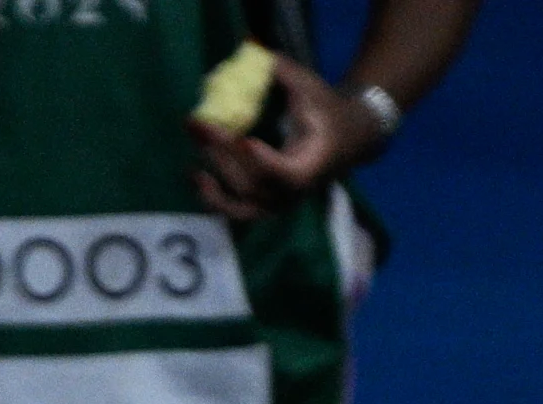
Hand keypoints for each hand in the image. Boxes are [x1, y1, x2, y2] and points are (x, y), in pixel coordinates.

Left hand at [192, 55, 388, 222]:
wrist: (346, 138)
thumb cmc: (327, 111)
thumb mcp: (312, 89)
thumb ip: (284, 73)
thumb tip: (254, 52)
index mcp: (312, 165)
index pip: (287, 174)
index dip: (264, 162)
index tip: (246, 139)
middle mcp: (294, 192)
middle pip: (253, 185)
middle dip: (222, 154)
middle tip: (198, 123)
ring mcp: (278, 203)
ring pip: (241, 205)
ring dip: (213, 181)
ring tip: (196, 150)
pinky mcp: (264, 205)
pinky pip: (235, 211)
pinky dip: (214, 198)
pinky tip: (196, 175)